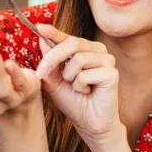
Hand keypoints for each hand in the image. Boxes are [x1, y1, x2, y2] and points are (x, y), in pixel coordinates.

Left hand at [35, 24, 121, 145]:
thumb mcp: (54, 82)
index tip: (39, 27)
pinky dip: (80, 86)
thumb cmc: (74, 103)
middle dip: (52, 58)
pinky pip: (86, 74)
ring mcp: (107, 60)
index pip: (67, 38)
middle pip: (72, 44)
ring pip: (78, 60)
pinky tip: (88, 92)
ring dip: (70, 78)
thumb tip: (42, 41)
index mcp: (86, 49)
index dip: (53, 32)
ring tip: (77, 88)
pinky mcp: (112, 73)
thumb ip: (50, 63)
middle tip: (41, 74)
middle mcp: (98, 51)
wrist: (89, 124)